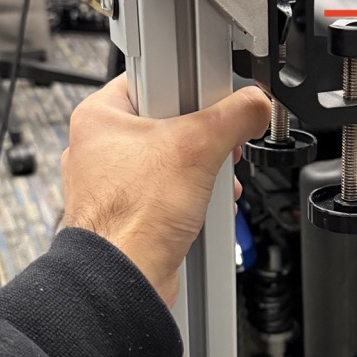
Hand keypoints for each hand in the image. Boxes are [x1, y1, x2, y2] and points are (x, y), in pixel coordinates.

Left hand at [62, 75, 270, 305]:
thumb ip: (235, 116)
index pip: (155, 77)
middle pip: (171, 121)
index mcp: (100, 116)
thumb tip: (256, 104)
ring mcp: (114, 183)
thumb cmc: (133, 219)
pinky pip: (170, 192)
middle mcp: (101, 147)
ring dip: (204, 173)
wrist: (124, 279)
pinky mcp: (131, 212)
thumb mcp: (198, 147)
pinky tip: (203, 209)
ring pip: (174, 161)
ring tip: (210, 184)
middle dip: (205, 141)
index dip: (192, 86)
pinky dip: (192, 199)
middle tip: (215, 151)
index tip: (213, 101)